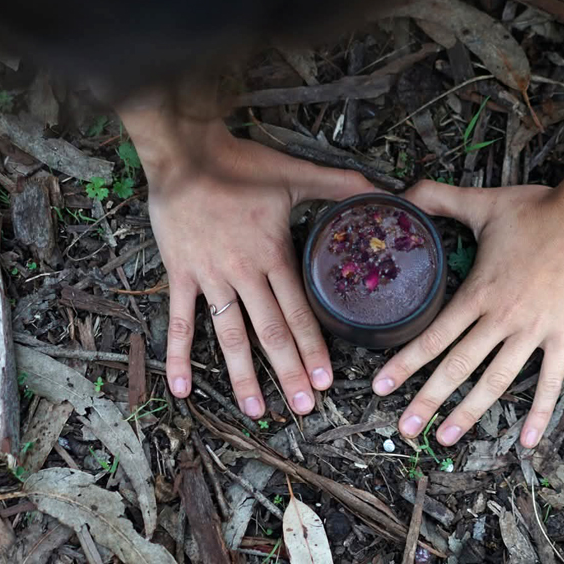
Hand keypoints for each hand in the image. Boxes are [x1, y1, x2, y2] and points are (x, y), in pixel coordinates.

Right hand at [121, 110, 372, 415]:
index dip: (312, 347)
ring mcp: (210, 277)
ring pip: (229, 335)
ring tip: (256, 410)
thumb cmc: (241, 164)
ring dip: (243, 376)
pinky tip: (181, 389)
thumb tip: (384, 191)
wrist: (185, 153)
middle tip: (304, 407)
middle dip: (289, 372)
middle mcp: (243, 273)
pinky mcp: (181, 274)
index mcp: (273, 254)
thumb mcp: (296, 174)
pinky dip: (179, 355)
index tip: (325, 380)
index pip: (298, 311)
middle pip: (269, 332)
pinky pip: (180, 321)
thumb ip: (340, 186)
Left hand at [373, 182, 563, 448]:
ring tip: (446, 439)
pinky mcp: (563, 336)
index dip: (405, 363)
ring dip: (470, 413)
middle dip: (428, 401)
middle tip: (404, 429)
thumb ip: (437, 198)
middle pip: (458, 367)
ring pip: (497, 381)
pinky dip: (540, 413)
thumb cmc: (537, 210)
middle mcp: (502, 319)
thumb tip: (400, 192)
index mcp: (478, 292)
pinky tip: (525, 442)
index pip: (434, 336)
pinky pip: (551, 381)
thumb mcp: (482, 202)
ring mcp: (534, 331)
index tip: (380, 386)